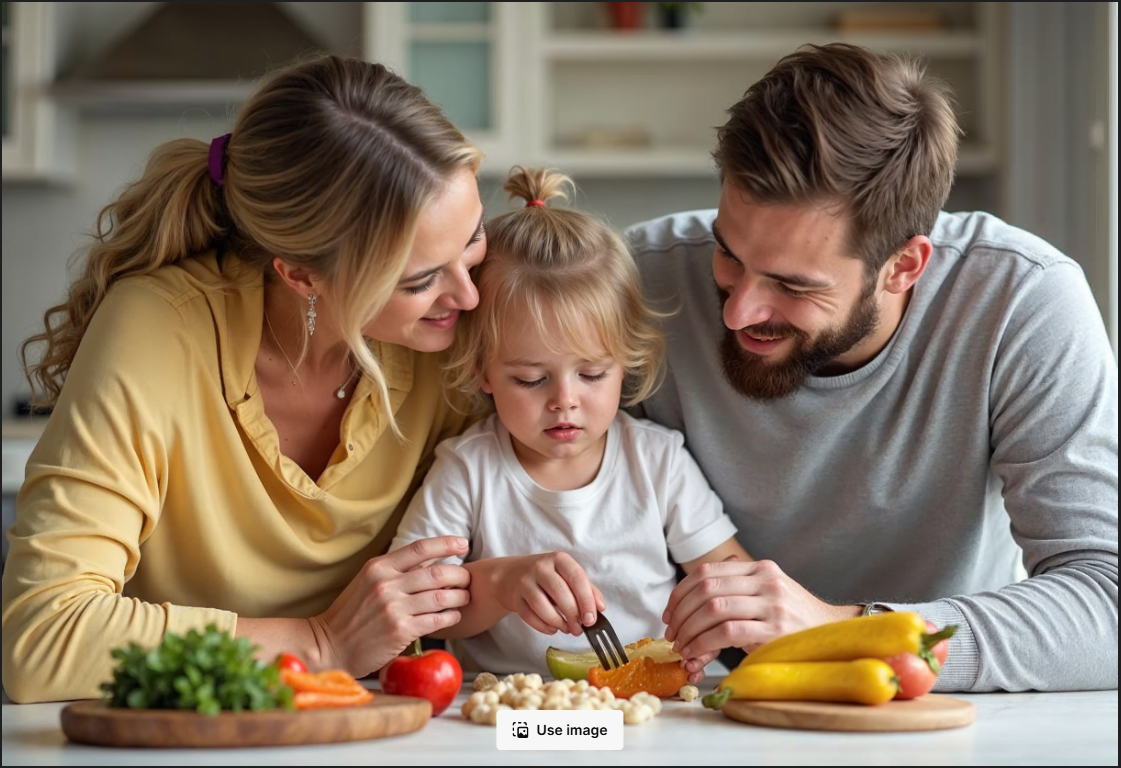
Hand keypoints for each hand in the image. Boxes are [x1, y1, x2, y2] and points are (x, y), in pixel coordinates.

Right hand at [310, 536, 471, 677]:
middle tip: (468, 578)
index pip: (420, 548)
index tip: (464, 544)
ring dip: (459, 596)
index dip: (447, 543)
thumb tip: (430, 558)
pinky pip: (436, 620)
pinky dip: (451, 617)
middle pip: (437, 572)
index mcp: (378, 567)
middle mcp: (386, 584)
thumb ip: (396, 569)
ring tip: (465, 597)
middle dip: (459, 574)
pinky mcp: (400, 631)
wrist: (329, 645)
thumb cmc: (351, 614)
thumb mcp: (367, 582)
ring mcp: (393, 608)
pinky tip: (454, 616)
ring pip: (441, 596)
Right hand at [496, 552, 605, 635]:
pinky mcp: (514, 597)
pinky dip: (543, 626)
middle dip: (573, 615)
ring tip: (567, 629)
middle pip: (560, 592)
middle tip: (579, 629)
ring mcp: (524, 581)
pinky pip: (529, 615)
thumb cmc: (544, 576)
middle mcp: (540, 567)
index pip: (577, 578)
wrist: (509, 575)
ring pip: (542, 605)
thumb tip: (600, 607)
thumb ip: (586, 588)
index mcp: (559, 559)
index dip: (586, 600)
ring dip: (558, 622)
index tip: (591, 619)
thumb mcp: (566, 576)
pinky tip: (552, 629)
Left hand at [662, 559, 859, 683]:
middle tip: (672, 634)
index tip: (669, 613)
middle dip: (681, 613)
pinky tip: (697, 654)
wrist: (835, 634)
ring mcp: (772, 602)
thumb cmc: (793, 621)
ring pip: (713, 608)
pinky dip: (704, 643)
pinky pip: (727, 631)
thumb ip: (732, 596)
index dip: (680, 592)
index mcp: (758, 568)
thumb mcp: (765, 597)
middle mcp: (765, 579)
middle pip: (706, 588)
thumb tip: (688, 618)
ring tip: (682, 647)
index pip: (706, 571)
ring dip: (690, 630)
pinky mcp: (775, 628)